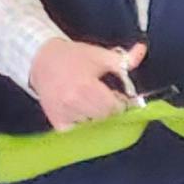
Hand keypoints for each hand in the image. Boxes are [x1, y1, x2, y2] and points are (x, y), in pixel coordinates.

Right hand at [30, 40, 146, 129]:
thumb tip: (141, 51)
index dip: (120, 102)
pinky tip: (80, 111)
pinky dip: (82, 125)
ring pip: (92, 126)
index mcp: (86, 86)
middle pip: (104, 118)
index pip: (114, 107)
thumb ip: (123, 59)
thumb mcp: (99, 55)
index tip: (118, 96)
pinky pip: (77, 132)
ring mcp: (63, 113)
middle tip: (105, 98)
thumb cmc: (73, 57)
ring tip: (91, 102)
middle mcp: (73, 102)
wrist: (41, 60)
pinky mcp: (56, 121)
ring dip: (96, 117)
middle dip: (109, 109)